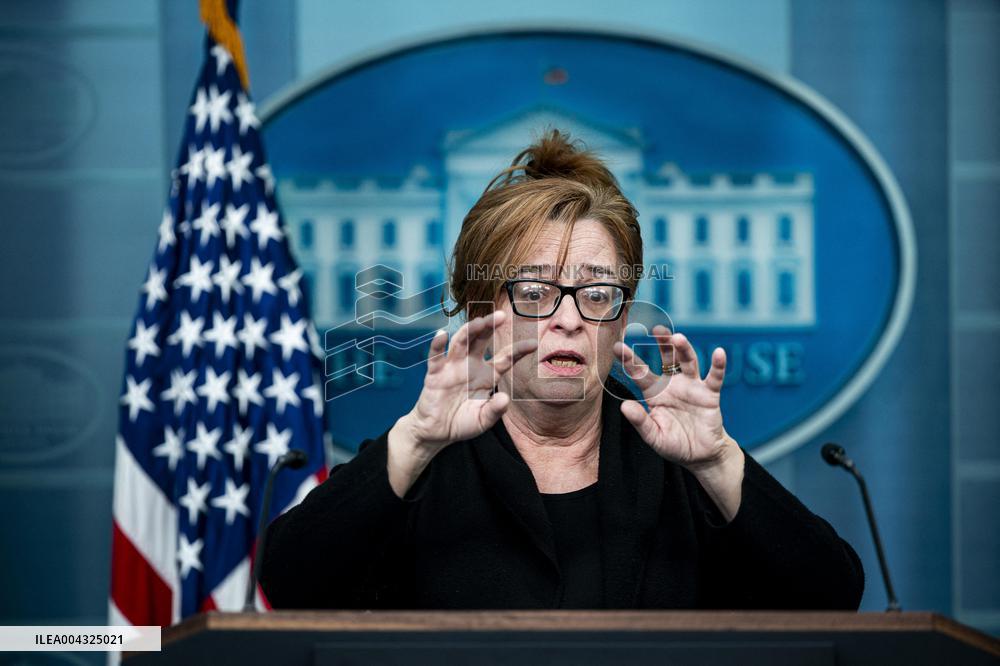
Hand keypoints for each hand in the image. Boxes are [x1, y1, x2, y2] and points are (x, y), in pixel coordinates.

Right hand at [399, 310, 536, 453]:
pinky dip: (437, 345)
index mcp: (486, 375)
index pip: (505, 358)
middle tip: (501, 315)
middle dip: (490, 326)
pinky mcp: (435, 374)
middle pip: (482, 340)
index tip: (533, 344)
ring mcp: (452, 367)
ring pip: (461, 342)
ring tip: (479, 321)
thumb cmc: (461, 422)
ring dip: (469, 330)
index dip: (518, 350)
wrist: (436, 432)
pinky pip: (436, 357)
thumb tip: (504, 398)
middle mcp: (470, 366)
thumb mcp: (482, 420)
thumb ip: (494, 411)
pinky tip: (442, 335)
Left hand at [614, 326, 743, 519]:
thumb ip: (641, 422)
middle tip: (655, 329)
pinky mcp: (709, 394)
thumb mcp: (654, 436)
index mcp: (655, 393)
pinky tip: (719, 353)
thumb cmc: (674, 444)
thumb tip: (624, 406)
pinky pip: (714, 377)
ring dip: (684, 349)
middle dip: (662, 343)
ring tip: (678, 338)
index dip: (630, 360)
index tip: (618, 347)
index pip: (641, 373)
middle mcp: (673, 384)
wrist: (700, 456)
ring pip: (688, 362)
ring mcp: (692, 387)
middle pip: (666, 359)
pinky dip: (718, 365)